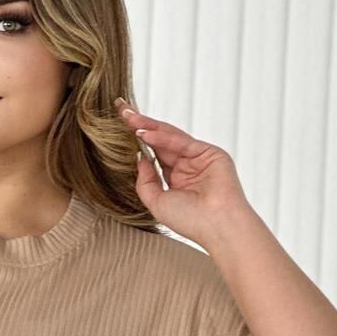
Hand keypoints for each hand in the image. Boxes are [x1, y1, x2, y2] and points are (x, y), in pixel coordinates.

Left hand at [114, 98, 255, 249]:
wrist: (216, 226)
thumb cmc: (190, 220)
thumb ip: (145, 181)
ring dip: (149, 126)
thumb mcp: (156, 202)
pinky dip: (162, 138)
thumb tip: (139, 157)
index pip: (154, 153)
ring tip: (129, 117)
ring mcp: (199, 158)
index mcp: (176, 178)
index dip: (138, 140)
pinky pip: (181, 142)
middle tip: (122, 109)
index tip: (119, 126)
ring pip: (169, 137)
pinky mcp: (210, 153)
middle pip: (160, 140)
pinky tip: (145, 134)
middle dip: (140, 125)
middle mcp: (187, 165)